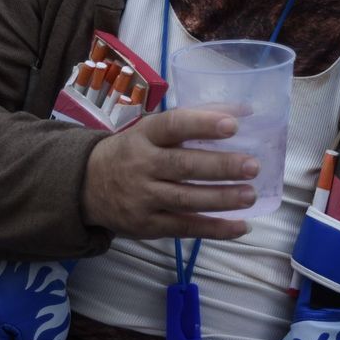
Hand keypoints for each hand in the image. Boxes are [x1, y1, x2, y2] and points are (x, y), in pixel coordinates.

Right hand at [82, 108, 258, 241]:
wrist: (87, 185)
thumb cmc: (134, 151)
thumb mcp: (153, 129)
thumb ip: (196, 118)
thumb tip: (245, 110)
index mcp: (145, 135)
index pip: (173, 125)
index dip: (202, 124)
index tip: (232, 125)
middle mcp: (142, 166)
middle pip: (183, 166)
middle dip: (220, 167)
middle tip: (252, 166)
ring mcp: (143, 198)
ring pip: (186, 200)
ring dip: (221, 199)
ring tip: (250, 196)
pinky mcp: (148, 226)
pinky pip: (185, 228)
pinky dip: (214, 229)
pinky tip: (240, 226)